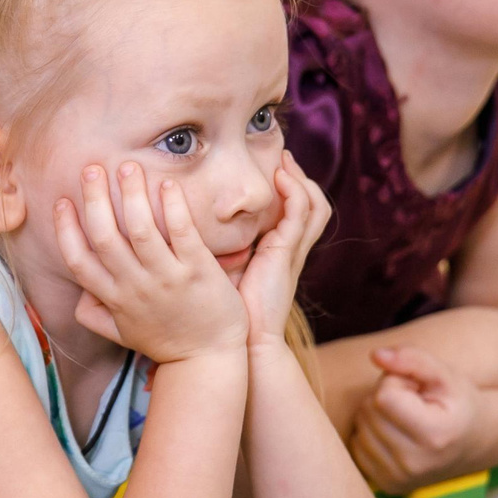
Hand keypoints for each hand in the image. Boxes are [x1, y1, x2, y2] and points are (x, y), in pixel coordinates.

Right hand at [53, 161, 247, 364]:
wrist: (209, 360)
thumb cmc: (167, 343)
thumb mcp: (124, 334)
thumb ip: (97, 315)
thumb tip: (78, 297)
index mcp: (115, 299)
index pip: (79, 260)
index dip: (65, 229)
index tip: (62, 202)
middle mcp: (136, 287)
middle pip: (105, 237)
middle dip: (95, 199)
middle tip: (91, 168)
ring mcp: (167, 278)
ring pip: (141, 229)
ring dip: (132, 194)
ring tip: (128, 166)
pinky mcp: (198, 271)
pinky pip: (182, 233)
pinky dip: (173, 207)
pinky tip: (167, 184)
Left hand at [233, 154, 329, 356]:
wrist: (244, 340)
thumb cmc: (227, 312)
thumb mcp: (223, 273)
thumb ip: (215, 251)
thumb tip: (183, 230)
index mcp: (278, 253)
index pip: (296, 213)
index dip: (289, 189)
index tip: (271, 169)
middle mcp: (290, 249)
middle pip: (313, 204)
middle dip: (300, 178)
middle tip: (283, 157)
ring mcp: (291, 251)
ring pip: (313, 205)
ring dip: (300, 180)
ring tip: (283, 160)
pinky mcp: (286, 253)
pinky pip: (299, 214)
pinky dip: (293, 192)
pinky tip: (279, 178)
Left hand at [345, 345, 497, 494]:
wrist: (474, 444)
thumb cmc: (458, 403)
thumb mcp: (445, 374)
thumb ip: (413, 358)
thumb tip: (376, 355)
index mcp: (434, 435)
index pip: (383, 396)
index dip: (396, 383)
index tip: (417, 389)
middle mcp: (415, 463)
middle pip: (369, 412)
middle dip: (385, 397)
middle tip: (414, 403)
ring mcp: (400, 479)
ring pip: (360, 427)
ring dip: (377, 416)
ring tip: (407, 418)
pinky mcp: (388, 486)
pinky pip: (357, 447)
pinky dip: (371, 435)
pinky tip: (396, 434)